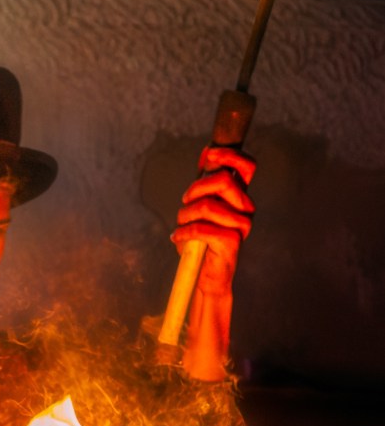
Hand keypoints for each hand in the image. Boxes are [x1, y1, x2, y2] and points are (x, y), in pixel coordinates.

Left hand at [172, 146, 254, 295]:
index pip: (247, 166)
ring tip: (182, 225)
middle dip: (196, 188)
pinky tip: (178, 237)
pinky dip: (184, 232)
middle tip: (186, 201)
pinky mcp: (232, 241)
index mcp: (239, 196)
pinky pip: (201, 228)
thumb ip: (205, 180)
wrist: (204, 274)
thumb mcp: (199, 205)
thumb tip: (208, 151)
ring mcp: (241, 225)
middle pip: (223, 180)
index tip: (210, 154)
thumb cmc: (201, 239)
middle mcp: (245, 208)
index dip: (229, 155)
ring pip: (207, 205)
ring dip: (185, 214)